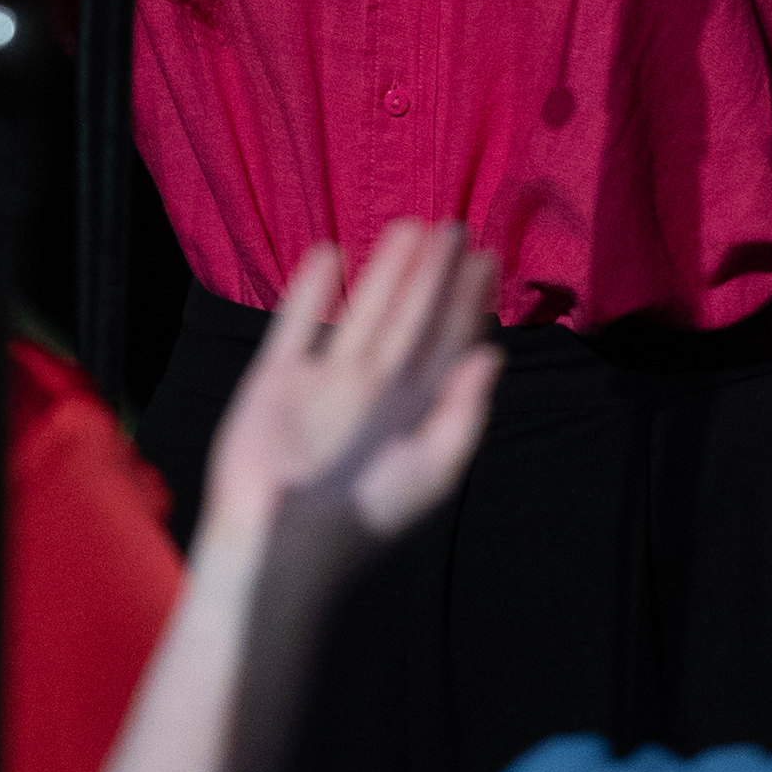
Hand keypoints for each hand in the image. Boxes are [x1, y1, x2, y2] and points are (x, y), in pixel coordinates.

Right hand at [196, 218, 501, 562]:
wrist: (281, 544)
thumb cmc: (363, 514)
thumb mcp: (430, 472)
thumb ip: (462, 414)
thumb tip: (494, 355)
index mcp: (413, 411)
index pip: (448, 345)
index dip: (468, 303)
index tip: (487, 260)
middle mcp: (374, 389)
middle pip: (410, 319)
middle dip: (433, 276)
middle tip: (454, 227)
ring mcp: (325, 381)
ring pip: (361, 313)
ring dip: (384, 272)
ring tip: (408, 227)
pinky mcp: (277, 380)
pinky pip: (296, 325)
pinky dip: (310, 292)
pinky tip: (327, 254)